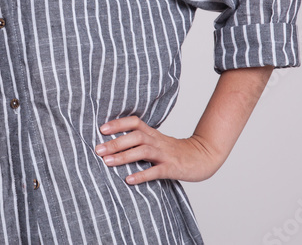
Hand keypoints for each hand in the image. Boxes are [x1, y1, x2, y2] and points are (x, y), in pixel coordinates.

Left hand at [94, 116, 223, 184]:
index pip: (135, 122)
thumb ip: (140, 141)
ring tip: (108, 163)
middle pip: (136, 136)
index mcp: (153, 134)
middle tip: (98, 150)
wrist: (203, 157)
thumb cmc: (176, 152)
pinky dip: (142, 175)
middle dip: (116, 142)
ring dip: (124, 156)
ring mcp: (165, 154)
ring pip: (143, 151)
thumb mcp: (158, 142)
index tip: (101, 129)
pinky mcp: (172, 168)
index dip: (118, 123)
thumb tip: (114, 143)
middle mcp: (158, 141)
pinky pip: (156, 171)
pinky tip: (129, 180)